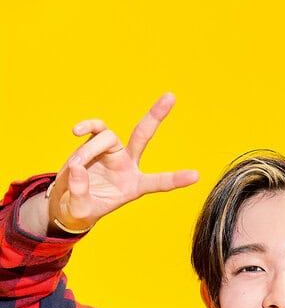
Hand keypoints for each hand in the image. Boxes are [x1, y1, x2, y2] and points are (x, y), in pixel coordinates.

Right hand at [43, 92, 197, 232]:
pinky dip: (86, 126)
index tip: (195, 176)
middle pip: (143, 136)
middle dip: (155, 116)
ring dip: (89, 151)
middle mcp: (127, 165)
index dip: (175, 179)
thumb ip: (79, 193)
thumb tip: (77, 167)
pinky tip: (76, 131)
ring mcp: (112, 151)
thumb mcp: (79, 211)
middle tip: (171, 96)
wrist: (66, 202)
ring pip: (107, 137)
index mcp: (134, 186)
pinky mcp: (95, 142)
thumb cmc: (80, 210)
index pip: (158, 182)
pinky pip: (95, 128)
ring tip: (76, 166)